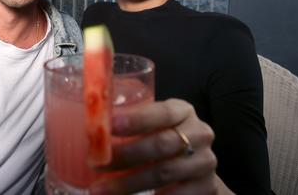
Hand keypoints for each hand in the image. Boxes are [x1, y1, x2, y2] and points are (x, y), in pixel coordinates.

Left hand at [89, 99, 224, 194]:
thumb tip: (90, 129)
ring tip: (100, 190)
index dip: (136, 119)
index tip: (109, 127)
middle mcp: (199, 133)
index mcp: (182, 111)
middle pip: (160, 145)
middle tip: (95, 164)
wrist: (195, 168)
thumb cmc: (162, 140)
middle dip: (124, 156)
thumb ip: (129, 125)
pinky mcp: (207, 186)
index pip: (162, 112)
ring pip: (163, 173)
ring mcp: (205, 161)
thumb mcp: (152, 127)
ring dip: (128, 184)